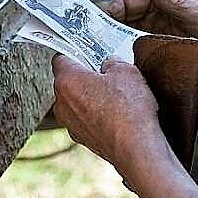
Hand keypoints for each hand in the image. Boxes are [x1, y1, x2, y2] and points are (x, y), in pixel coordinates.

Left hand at [52, 54, 168, 175]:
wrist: (135, 148)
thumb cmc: (128, 106)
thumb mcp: (126, 71)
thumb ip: (113, 62)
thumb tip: (109, 65)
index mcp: (66, 80)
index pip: (61, 57)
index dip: (76, 51)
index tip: (89, 49)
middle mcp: (61, 103)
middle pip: (68, 81)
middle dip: (86, 75)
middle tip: (107, 71)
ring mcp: (70, 124)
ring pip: (77, 102)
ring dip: (91, 96)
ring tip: (117, 94)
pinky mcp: (83, 140)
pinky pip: (86, 119)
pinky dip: (97, 114)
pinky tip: (118, 114)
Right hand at [104, 0, 197, 86]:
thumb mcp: (196, 12)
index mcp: (166, 2)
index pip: (133, 2)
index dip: (115, 8)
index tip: (100, 16)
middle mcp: (159, 19)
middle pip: (126, 20)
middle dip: (109, 26)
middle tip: (93, 35)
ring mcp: (160, 38)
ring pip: (129, 38)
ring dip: (116, 43)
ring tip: (100, 51)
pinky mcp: (163, 56)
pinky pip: (140, 56)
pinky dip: (129, 59)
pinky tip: (119, 65)